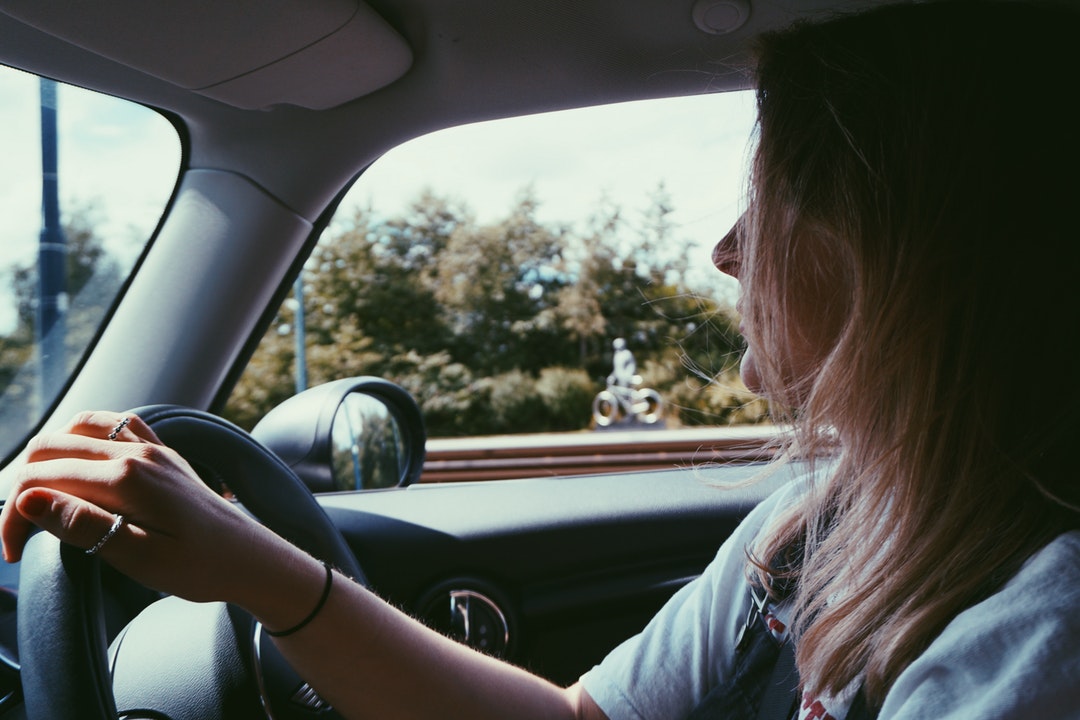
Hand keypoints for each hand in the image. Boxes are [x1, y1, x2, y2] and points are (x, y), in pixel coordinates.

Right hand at [0, 411, 284, 604]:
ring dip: (48, 457)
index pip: (41, 481)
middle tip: (19, 535)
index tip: (13, 557)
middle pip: (51, 448)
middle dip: (22, 488)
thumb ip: (82, 525)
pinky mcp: (164, 453)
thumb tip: (28, 500)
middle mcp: (138, 451)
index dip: (12, 517)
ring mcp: (153, 447)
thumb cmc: (200, 566)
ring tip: (41, 500)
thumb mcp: (138, 557)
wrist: (252, 559)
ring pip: (78, 427)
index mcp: (127, 477)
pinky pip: (115, 425)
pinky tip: (79, 464)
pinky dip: (83, 437)